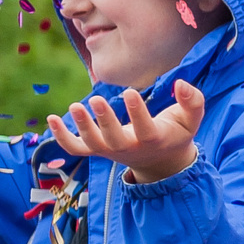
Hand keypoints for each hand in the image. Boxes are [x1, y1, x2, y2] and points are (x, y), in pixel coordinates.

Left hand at [47, 81, 206, 183]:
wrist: (160, 160)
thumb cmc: (176, 133)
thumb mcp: (192, 119)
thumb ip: (193, 101)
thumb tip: (181, 83)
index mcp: (153, 139)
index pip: (144, 129)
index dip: (136, 113)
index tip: (129, 92)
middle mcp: (129, 148)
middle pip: (113, 140)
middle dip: (104, 121)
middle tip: (96, 99)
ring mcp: (110, 151)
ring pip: (92, 144)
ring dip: (81, 127)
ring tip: (74, 106)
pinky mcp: (97, 150)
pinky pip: (75, 148)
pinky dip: (61, 137)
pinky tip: (51, 119)